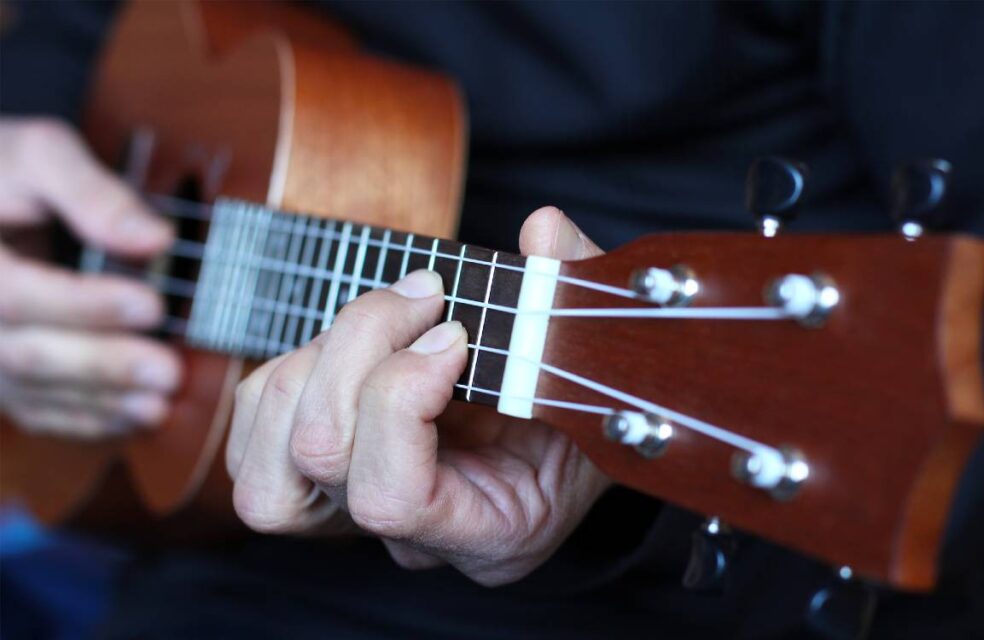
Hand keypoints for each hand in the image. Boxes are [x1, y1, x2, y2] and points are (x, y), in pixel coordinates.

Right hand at [0, 118, 181, 436]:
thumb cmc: (6, 172)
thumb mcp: (39, 155)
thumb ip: (90, 192)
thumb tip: (158, 239)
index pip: (17, 295)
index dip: (87, 305)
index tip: (154, 305)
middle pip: (25, 354)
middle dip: (103, 365)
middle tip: (168, 371)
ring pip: (32, 391)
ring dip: (101, 403)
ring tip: (160, 404)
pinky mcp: (0, 376)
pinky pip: (36, 410)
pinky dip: (86, 420)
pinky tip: (136, 418)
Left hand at [228, 206, 609, 584]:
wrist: (565, 432)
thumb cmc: (586, 403)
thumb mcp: (600, 359)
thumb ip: (577, 297)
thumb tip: (543, 231)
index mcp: (489, 533)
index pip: (392, 498)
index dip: (402, 399)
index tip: (455, 334)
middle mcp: (411, 537)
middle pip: (321, 457)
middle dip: (360, 348)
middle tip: (427, 293)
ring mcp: (358, 513)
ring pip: (269, 455)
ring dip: (320, 357)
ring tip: (389, 317)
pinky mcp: (320, 476)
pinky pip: (259, 429)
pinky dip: (291, 367)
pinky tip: (357, 342)